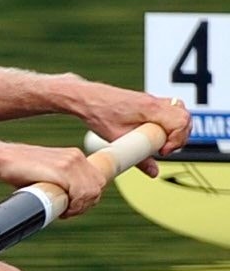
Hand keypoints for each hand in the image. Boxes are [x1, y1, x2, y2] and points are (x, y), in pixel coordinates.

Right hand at [10, 142, 111, 216]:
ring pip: (92, 192)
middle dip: (86, 204)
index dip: (88, 197)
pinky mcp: (63, 170)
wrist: (1, 159)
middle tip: (68, 212)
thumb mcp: (46, 173)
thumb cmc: (18, 170)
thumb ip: (61, 181)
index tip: (74, 207)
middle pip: (98, 187)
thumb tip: (68, 200)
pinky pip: (81, 193)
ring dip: (80, 207)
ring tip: (64, 212)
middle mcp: (76, 156)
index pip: (96, 180)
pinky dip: (75, 206)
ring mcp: (71, 162)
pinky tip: (63, 210)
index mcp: (74, 156)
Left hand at [59, 80, 194, 167]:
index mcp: (149, 108)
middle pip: (185, 117)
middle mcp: (155, 102)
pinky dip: (170, 123)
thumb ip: (138, 157)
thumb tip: (154, 172)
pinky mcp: (150, 102)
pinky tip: (156, 134)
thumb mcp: (117, 139)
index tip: (162, 151)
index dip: (177, 139)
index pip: (181, 121)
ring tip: (161, 142)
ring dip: (177, 130)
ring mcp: (153, 100)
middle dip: (180, 137)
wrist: (85, 98)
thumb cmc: (98, 114)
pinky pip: (171, 110)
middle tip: (162, 149)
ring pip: (181, 112)